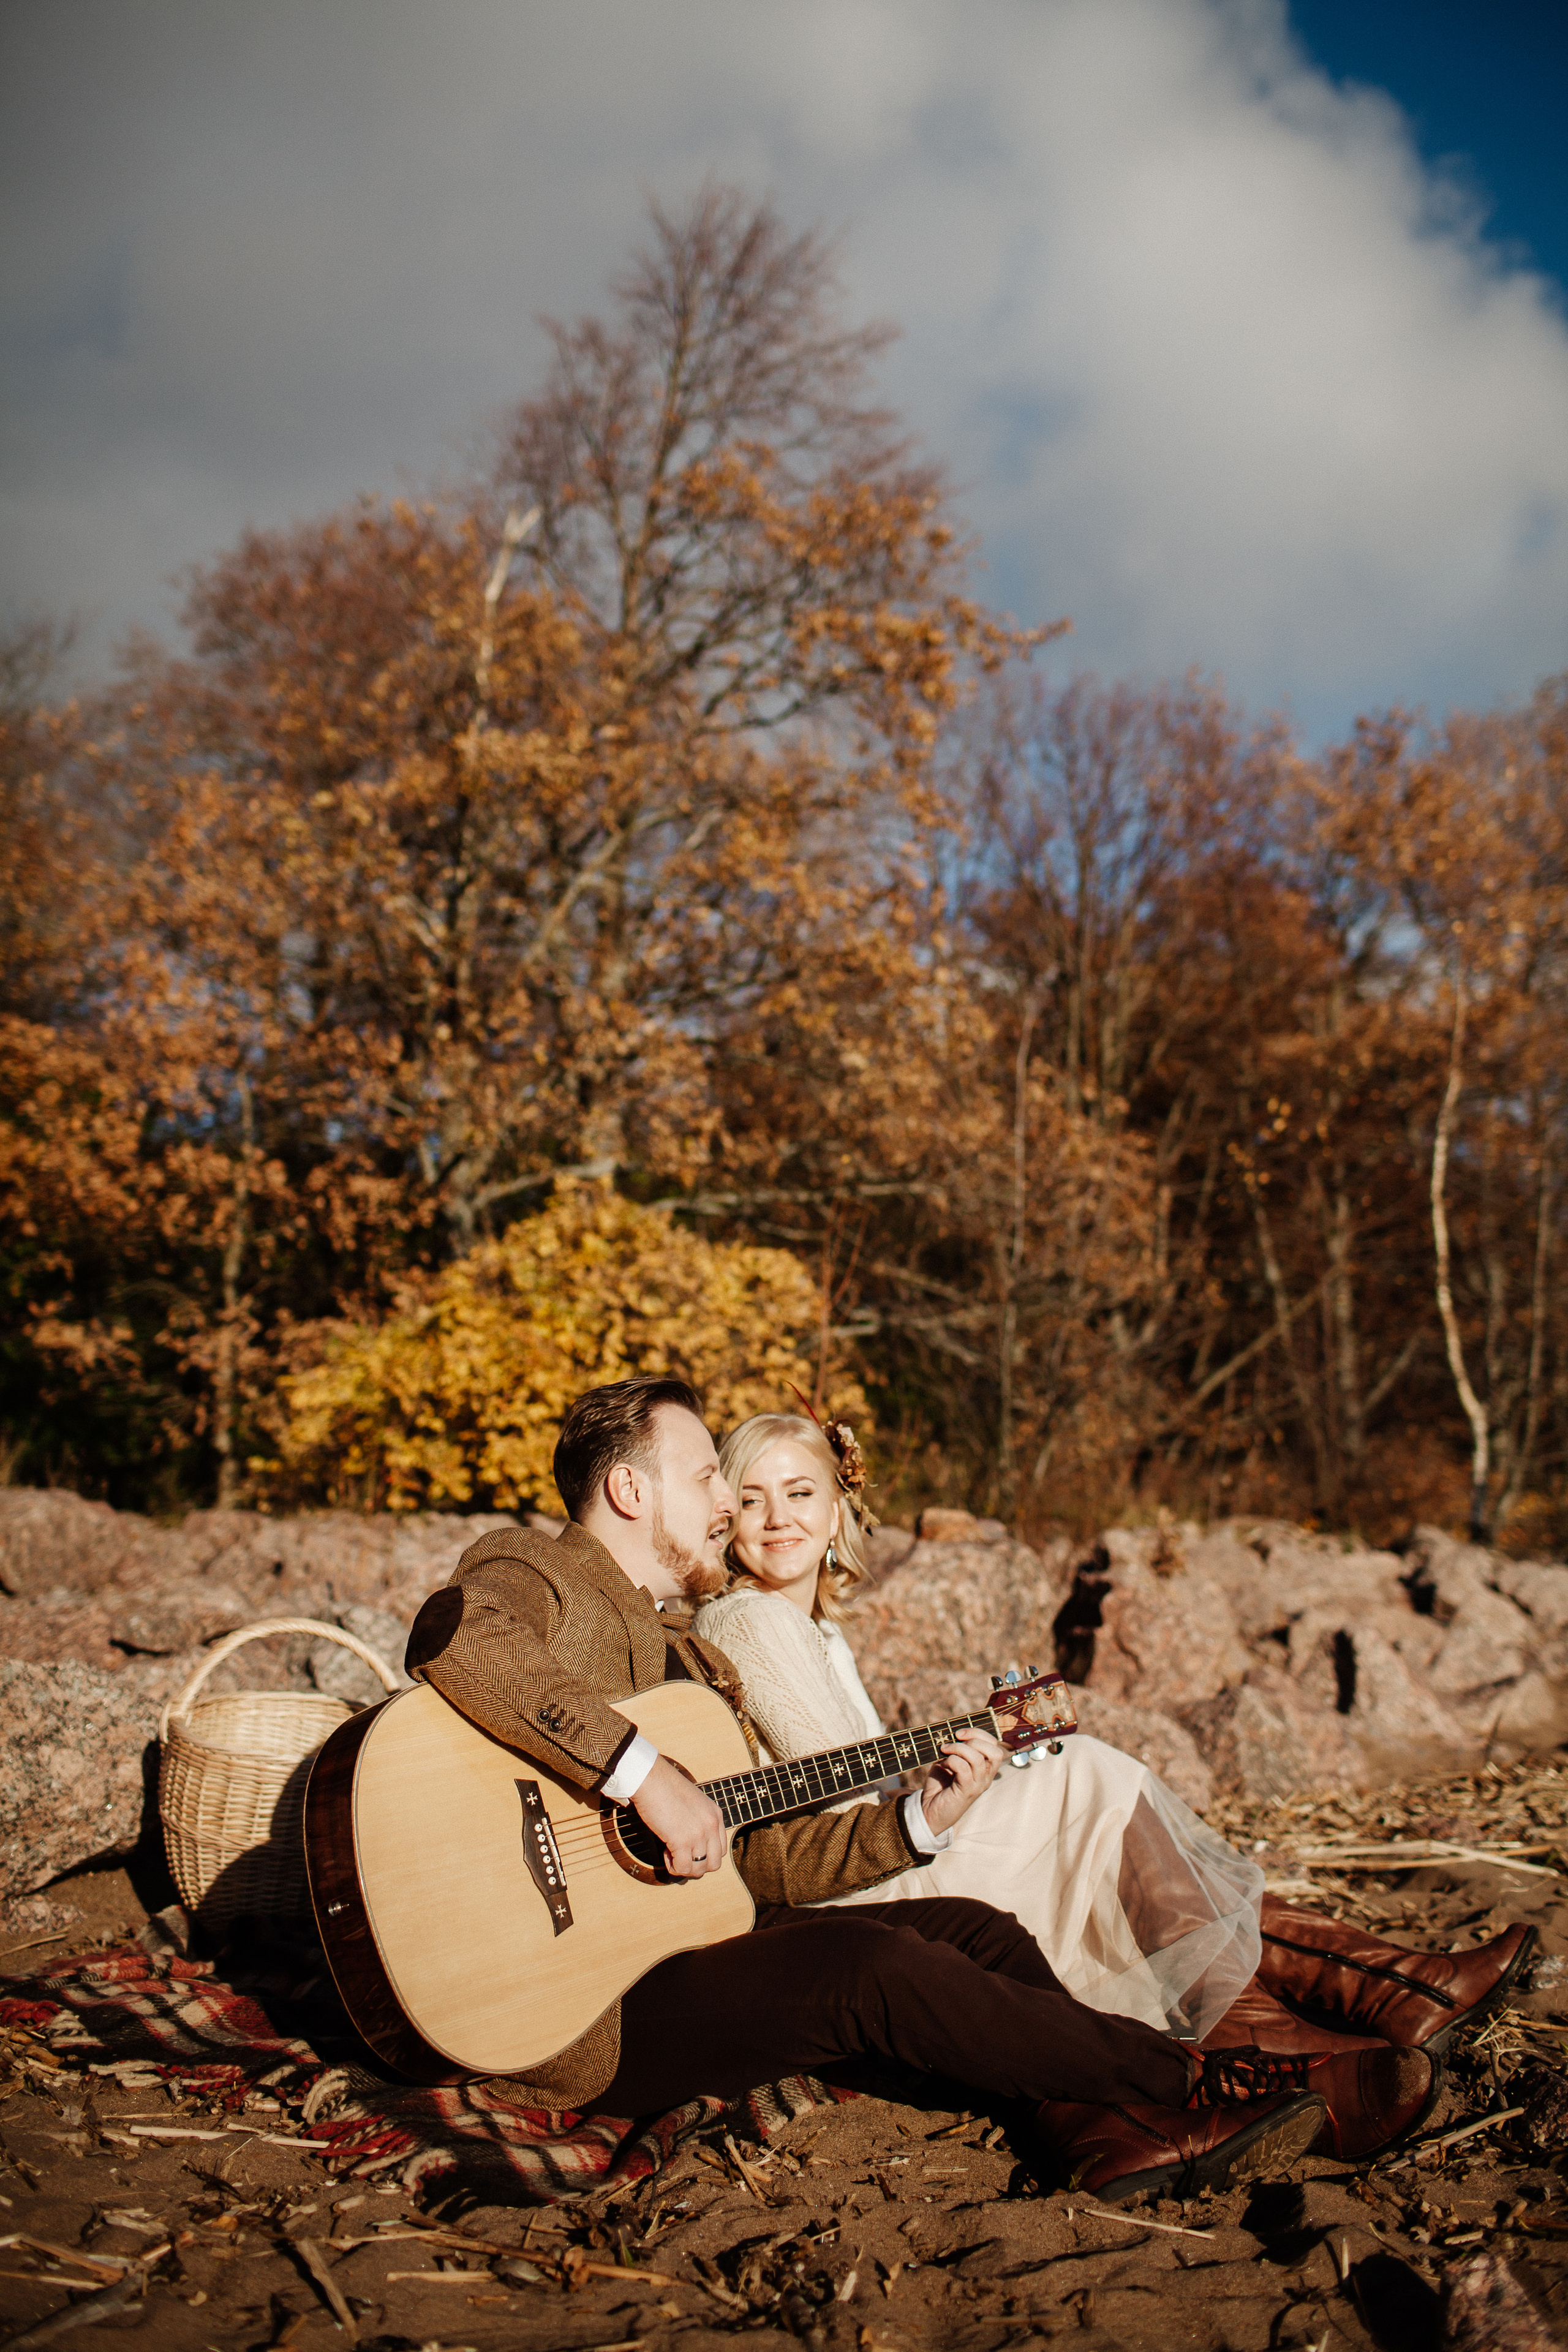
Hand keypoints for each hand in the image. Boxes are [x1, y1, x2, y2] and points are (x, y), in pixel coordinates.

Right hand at [631, 1754, 725, 1877]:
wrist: (650, 1778)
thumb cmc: (665, 1787)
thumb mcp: (693, 1803)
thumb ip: (698, 1821)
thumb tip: (691, 1846)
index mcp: (715, 1814)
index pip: (721, 1849)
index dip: (705, 1855)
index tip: (689, 1849)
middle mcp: (711, 1825)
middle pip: (715, 1864)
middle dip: (697, 1866)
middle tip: (680, 1855)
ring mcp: (699, 1834)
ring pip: (699, 1869)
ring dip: (684, 1867)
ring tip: (670, 1853)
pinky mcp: (682, 1841)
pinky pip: (683, 1868)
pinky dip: (673, 1867)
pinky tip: (665, 1852)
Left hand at [920, 1727, 1003, 1837]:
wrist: (929, 1810)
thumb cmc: (940, 1785)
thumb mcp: (949, 1761)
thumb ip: (956, 1749)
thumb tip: (954, 1733)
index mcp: (985, 1769)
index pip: (995, 1746)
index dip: (979, 1733)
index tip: (959, 1733)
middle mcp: (986, 1777)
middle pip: (994, 1751)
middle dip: (974, 1738)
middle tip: (955, 1739)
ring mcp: (977, 1785)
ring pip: (977, 1758)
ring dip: (958, 1748)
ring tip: (945, 1750)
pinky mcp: (966, 1791)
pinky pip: (963, 1769)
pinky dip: (952, 1760)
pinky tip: (943, 1763)